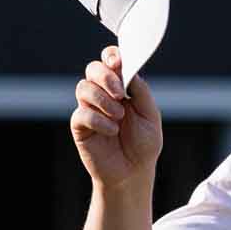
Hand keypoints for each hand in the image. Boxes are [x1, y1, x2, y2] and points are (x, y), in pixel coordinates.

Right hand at [70, 46, 163, 191]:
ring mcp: (89, 109)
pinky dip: (98, 120)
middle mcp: (103, 94)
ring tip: (119, 117)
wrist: (133, 173)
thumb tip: (131, 71)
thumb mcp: (150, 116)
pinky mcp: (80, 126)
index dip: (111, 56)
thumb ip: (141, 92)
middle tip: (121, 94)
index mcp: (121, 87)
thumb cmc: (143, 145)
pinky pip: (82, 114)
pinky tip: (112, 130)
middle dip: (106, 76)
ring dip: (103, 100)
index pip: (110, 61)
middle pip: (93, 69)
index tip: (119, 64)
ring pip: (83, 87)